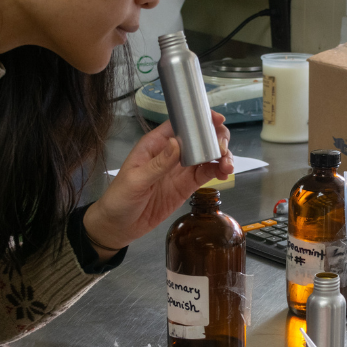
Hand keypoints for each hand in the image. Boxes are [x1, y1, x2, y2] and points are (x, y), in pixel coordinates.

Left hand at [83, 112, 233, 256]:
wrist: (119, 227)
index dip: (199, 119)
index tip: (217, 120)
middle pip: (199, 138)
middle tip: (223, 150)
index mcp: (155, 145)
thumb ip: (157, 163)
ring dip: (221, 157)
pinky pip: (205, 174)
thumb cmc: (119, 199)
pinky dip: (218, 171)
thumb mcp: (135, 180)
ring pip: (206, 156)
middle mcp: (171, 153)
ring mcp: (180, 170)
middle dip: (215, 139)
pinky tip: (224, 173)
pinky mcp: (186, 186)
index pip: (180, 124)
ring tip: (227, 166)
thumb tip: (177, 143)